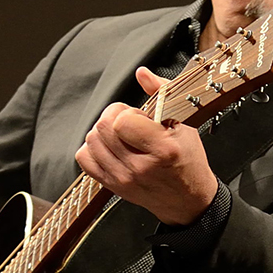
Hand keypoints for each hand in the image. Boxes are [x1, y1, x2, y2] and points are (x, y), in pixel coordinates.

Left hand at [75, 67, 220, 225]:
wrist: (187, 199)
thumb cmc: (188, 161)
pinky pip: (84, 158)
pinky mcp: (110, 185)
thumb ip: (162, 95)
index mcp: (164, 150)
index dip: (129, 113)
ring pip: (91, 141)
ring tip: (123, 135)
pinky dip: (93, 148)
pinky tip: (110, 147)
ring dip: (104, 132)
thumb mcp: (185, 126)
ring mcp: (122, 178)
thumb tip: (142, 73)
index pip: (122, 122)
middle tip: (131, 122)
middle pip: (102, 128)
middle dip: (114, 117)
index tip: (142, 117)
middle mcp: (140, 167)